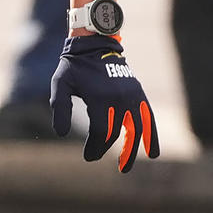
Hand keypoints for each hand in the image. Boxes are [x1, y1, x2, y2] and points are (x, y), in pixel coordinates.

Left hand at [50, 34, 159, 172]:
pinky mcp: (139, 94)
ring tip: (126, 168)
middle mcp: (119, 98)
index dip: (95, 147)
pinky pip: (148, 118)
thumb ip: (60, 108)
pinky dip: (152, 135)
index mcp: (100, 97)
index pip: (101, 131)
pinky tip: (153, 152)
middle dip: (105, 149)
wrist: (95, 44)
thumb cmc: (74, 67)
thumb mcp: (60, 84)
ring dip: (133, 150)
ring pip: (137, 129)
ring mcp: (132, 96)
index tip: (88, 156)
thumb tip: (61, 134)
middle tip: (94, 158)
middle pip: (116, 133)